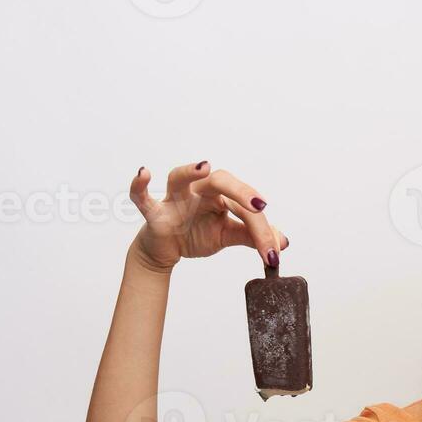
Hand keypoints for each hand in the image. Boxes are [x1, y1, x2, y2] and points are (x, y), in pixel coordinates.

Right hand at [127, 161, 288, 273]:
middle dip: (241, 192)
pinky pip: (143, 197)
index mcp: (220, 196)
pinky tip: (143, 173)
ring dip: (190, 171)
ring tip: (203, 168)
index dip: (261, 230)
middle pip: (220, 180)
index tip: (273, 254)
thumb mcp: (227, 236)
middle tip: (260, 206)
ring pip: (179, 177)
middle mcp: (199, 191)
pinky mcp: (154, 212)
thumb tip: (282, 243)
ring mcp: (175, 198)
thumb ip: (252, 237)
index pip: (245, 207)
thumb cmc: (197, 234)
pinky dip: (140, 186)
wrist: (167, 250)